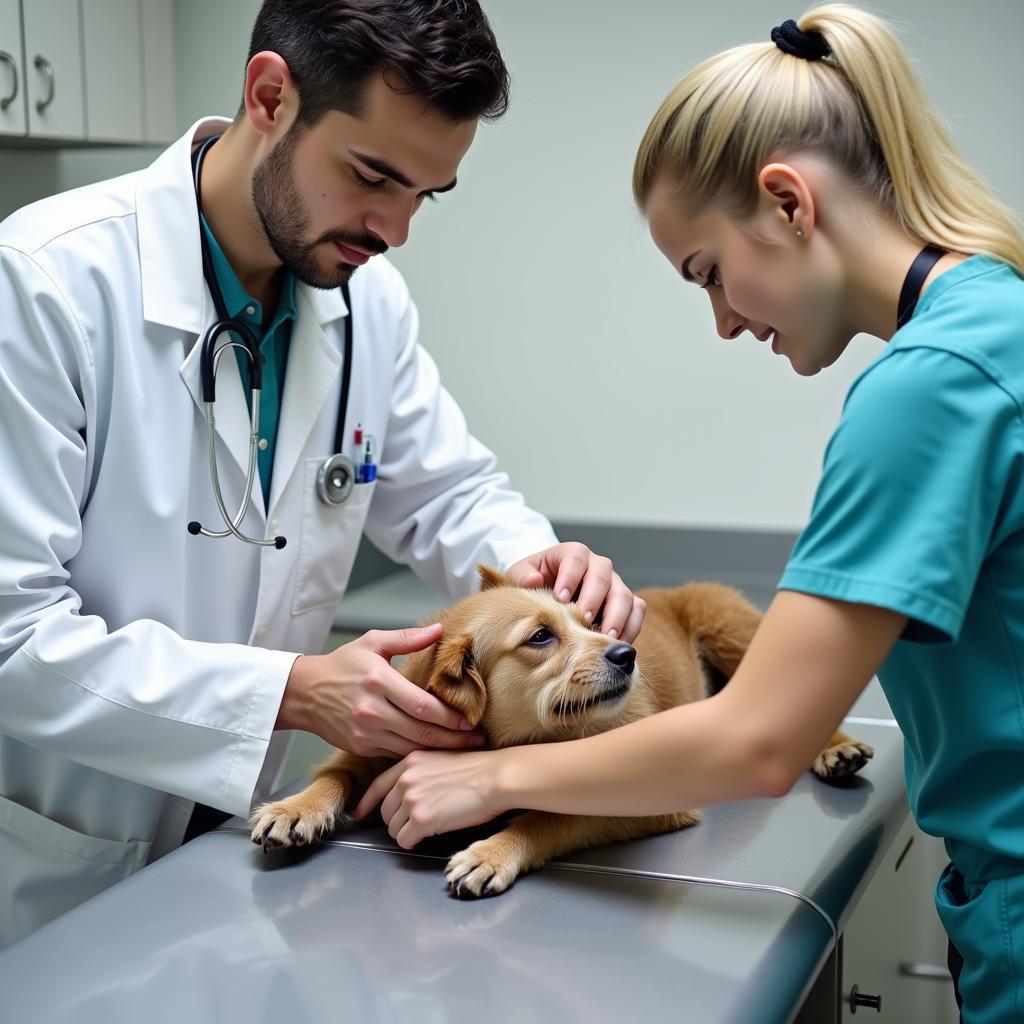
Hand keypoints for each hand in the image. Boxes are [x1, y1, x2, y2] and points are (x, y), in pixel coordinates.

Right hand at [277, 625, 486, 757]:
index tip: (470, 720)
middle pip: (421, 731)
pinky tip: (437, 754)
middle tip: (478, 741)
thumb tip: (438, 629)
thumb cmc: (341, 665)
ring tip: (465, 750)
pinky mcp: (362, 747)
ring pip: (411, 748)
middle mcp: (372, 711)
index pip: (422, 705)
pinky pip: (397, 754)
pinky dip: (418, 755)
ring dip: (440, 751)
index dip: (449, 717)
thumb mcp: (372, 643)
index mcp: (378, 682)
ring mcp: (366, 732)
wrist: (304, 693)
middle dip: (453, 739)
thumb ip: (407, 638)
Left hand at [352, 748, 507, 848]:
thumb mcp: (441, 758)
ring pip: (394, 828)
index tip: (359, 813)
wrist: (496, 777)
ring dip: (408, 832)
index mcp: (410, 762)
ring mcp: (412, 799)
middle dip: (398, 820)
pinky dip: (414, 842)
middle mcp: (405, 779)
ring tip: (429, 826)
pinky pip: (405, 840)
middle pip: (385, 811)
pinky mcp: (422, 820)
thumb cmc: (479, 769)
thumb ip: (419, 773)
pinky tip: (429, 835)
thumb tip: (409, 793)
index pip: (377, 786)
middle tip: (418, 822)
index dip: (366, 803)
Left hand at [505, 542, 646, 642]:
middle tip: (584, 619)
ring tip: (606, 637)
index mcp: (572, 554)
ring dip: (618, 616)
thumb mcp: (521, 575)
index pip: (576, 557)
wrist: (550, 593)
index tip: (561, 597)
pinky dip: (632, 627)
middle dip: (595, 598)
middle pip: (604, 575)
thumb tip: (533, 580)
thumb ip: (521, 576)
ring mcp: (614, 584)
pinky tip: (617, 645)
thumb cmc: (533, 582)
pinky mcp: (625, 603)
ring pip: (625, 593)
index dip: (570, 576)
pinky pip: (638, 610)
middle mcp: (597, 566)